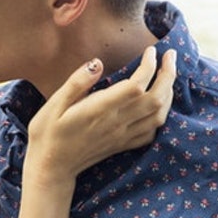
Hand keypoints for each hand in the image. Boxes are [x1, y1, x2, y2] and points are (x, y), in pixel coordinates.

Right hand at [27, 46, 175, 179]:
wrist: (51, 167)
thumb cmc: (48, 132)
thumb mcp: (54, 104)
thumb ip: (76, 82)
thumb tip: (97, 63)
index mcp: (99, 110)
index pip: (136, 85)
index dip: (149, 66)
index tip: (150, 50)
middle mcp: (116, 123)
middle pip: (155, 98)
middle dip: (168, 74)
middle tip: (170, 55)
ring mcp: (122, 136)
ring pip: (159, 115)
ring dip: (168, 93)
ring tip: (167, 74)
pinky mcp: (123, 145)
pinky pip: (152, 132)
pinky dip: (162, 115)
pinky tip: (159, 103)